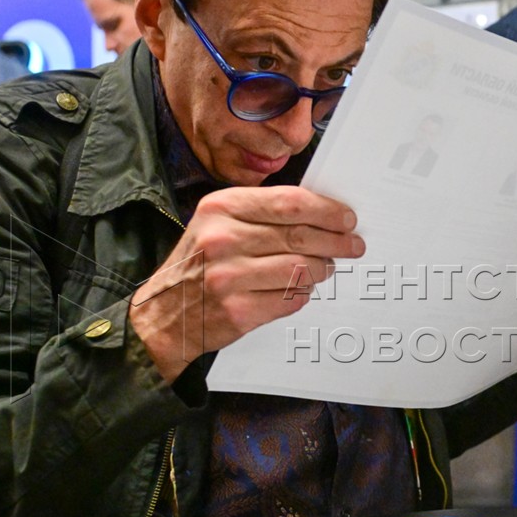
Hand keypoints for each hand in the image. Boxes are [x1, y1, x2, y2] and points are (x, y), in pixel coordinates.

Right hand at [128, 186, 363, 381]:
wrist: (164, 314)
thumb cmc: (196, 265)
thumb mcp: (215, 223)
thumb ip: (259, 213)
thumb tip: (319, 215)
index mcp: (220, 208)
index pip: (290, 202)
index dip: (327, 210)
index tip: (347, 217)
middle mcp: (223, 239)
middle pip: (301, 235)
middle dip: (337, 240)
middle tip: (353, 244)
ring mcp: (230, 277)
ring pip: (302, 268)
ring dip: (323, 269)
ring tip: (325, 268)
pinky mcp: (239, 310)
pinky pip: (291, 298)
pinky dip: (303, 293)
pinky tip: (301, 288)